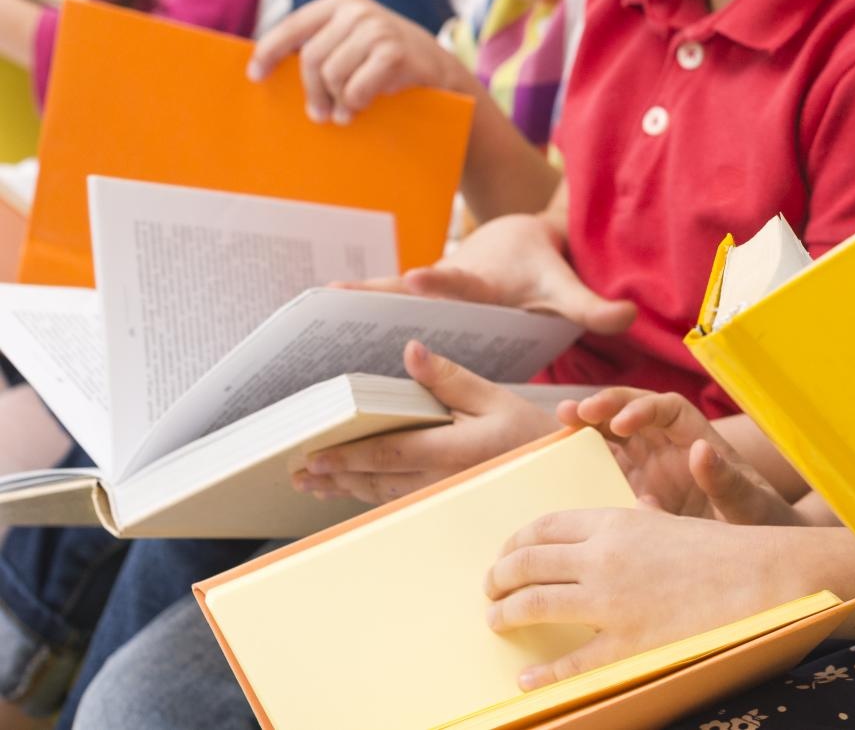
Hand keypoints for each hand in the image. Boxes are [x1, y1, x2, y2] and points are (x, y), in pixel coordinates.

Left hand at [249, 0, 474, 123]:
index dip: (269, 52)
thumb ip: (321, 44)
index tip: (255, 76)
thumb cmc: (386, 60)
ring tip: (346, 111)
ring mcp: (378, 29)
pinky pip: (356, 88)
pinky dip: (355, 104)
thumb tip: (267, 66)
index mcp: (341, 2)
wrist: (439, 70)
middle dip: (312, 91)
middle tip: (318, 114)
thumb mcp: (353, 41)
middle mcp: (358, 9)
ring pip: (331, 75)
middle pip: (310, 57)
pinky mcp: (394, 53)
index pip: (293, 26)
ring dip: (337, 100)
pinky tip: (361, 108)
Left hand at [292, 341, 555, 504]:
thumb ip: (448, 377)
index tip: (315, 456)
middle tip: (298, 473)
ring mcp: (440, 498)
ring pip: (381, 495)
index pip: (387, 453)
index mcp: (451, 451)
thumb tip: (411, 350)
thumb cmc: (527, 432)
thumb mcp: (493, 397)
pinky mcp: (443, 503)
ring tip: (313, 484)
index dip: (347, 457)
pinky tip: (352, 490)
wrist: (555, 474)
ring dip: (345, 489)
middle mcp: (440, 481)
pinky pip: (397, 502)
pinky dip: (369, 495)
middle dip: (333, 476)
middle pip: (374, 479)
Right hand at [336, 213, 636, 336]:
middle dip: (375, 290)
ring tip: (305, 313)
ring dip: (349, 303)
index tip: (418, 276)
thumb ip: (593, 305)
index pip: (461, 282)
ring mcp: (425, 292)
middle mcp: (447, 285)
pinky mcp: (412, 302)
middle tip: (336, 292)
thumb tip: (629, 316)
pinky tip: (311, 336)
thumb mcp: (566, 288)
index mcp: (483, 282)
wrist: (519, 239)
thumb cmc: (540, 270)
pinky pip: (378, 311)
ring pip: (382, 296)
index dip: (441, 282)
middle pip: (406, 288)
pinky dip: (348, 317)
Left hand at [485, 509, 809, 688]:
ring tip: (496, 620)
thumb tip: (612, 527)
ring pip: (534, 604)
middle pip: (528, 562)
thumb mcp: (667, 525)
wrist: (760, 579)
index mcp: (615, 522)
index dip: (516, 541)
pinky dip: (542, 673)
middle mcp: (603, 558)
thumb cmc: (720, 552)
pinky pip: (570, 663)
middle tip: (491, 588)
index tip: (507, 553)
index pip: (545, 526)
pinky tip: (526, 679)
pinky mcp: (625, 644)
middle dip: (500, 576)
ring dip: (505, 613)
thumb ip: (631, 527)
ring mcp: (611, 603)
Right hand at [559, 389, 801, 524]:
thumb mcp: (750, 504)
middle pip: (635, 412)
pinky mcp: (636, 491)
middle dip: (608, 406)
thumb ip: (726, 480)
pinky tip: (560, 459)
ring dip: (590, 425)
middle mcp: (672, 447)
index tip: (623, 422)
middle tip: (579, 410)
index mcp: (699, 439)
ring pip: (615, 436)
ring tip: (562, 419)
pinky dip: (585, 460)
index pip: (669, 409)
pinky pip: (607, 469)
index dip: (644, 408)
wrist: (755, 556)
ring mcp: (651, 468)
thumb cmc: (758, 521)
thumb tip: (700, 450)